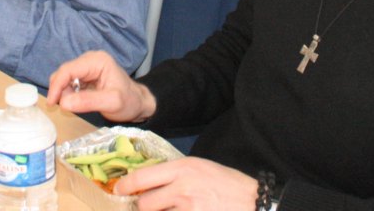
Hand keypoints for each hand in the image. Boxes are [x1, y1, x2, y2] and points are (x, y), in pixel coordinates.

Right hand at [47, 51, 156, 122]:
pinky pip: (69, 83)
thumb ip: (88, 102)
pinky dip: (68, 93)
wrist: (138, 104)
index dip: (57, 85)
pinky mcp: (85, 76)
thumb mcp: (112, 103)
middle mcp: (90, 60)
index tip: (52, 103)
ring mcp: (87, 67)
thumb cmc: (129, 102)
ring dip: (64, 93)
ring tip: (76, 106)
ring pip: (64, 78)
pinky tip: (77, 102)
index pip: (68, 69)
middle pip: (64, 73)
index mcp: (97, 61)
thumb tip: (63, 103)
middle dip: (60, 90)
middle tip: (65, 108)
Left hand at [112, 157, 257, 210]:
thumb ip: (175, 174)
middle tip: (148, 208)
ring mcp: (188, 209)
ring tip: (171, 210)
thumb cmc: (227, 184)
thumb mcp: (200, 168)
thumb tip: (149, 183)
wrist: (254, 202)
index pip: (142, 177)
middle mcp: (182, 188)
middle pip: (144, 204)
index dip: (125, 186)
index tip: (119, 191)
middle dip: (143, 209)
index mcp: (182, 168)